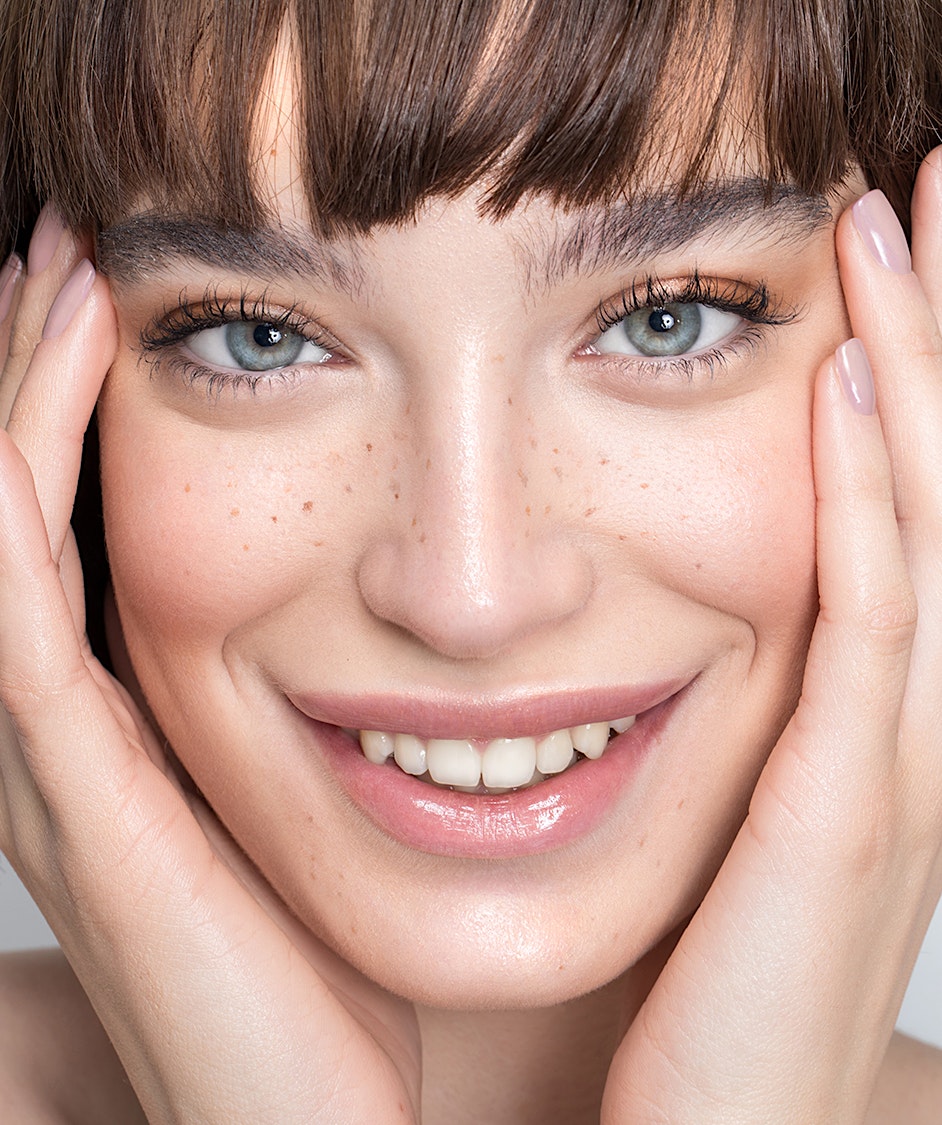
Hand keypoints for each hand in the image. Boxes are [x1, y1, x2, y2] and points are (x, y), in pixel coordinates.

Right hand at [0, 218, 419, 1122]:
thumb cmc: (326, 980)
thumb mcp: (314, 820)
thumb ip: (315, 729)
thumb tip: (386, 641)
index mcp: (125, 733)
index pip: (74, 534)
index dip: (79, 414)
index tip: (132, 305)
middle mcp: (65, 730)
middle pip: (16, 510)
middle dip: (32, 375)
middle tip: (71, 253)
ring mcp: (55, 755)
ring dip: (21, 385)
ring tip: (59, 263)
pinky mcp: (77, 782)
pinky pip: (22, 584)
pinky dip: (30, 454)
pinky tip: (80, 343)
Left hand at [602, 149, 941, 1122]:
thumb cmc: (708, 981)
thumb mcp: (724, 811)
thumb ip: (723, 702)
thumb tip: (666, 604)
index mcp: (876, 707)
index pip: (901, 493)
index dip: (911, 361)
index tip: (877, 244)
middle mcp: (912, 712)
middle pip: (937, 475)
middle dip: (941, 321)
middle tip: (922, 180)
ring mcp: (896, 757)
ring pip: (922, 517)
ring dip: (915, 363)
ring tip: (894, 219)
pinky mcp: (846, 810)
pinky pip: (868, 621)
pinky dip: (862, 496)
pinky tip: (844, 389)